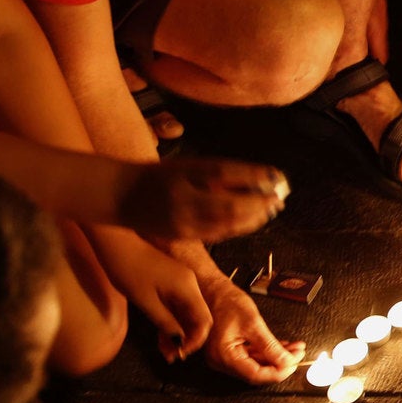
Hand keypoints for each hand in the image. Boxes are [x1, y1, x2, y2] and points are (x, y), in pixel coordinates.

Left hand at [93, 229, 212, 359]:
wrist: (115, 241)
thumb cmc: (127, 269)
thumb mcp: (145, 302)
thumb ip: (166, 322)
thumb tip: (180, 341)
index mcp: (188, 289)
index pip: (205, 321)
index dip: (196, 340)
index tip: (180, 353)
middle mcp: (190, 284)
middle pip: (199, 317)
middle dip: (187, 338)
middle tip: (171, 356)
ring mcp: (181, 281)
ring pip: (187, 312)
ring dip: (178, 331)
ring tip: (164, 350)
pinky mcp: (171, 280)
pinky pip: (178, 304)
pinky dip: (172, 319)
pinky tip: (161, 333)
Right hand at [118, 157, 290, 240]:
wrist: (122, 196)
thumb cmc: (161, 176)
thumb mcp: (190, 165)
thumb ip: (223, 172)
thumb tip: (263, 175)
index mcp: (185, 177)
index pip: (227, 178)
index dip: (256, 180)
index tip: (278, 179)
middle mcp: (184, 202)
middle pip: (231, 207)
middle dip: (260, 204)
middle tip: (279, 198)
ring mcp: (183, 223)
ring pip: (227, 224)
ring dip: (254, 218)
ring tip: (269, 210)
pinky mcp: (183, 237)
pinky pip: (218, 234)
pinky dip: (238, 227)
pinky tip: (250, 220)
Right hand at [200, 275, 305, 383]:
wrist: (214, 290)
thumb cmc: (226, 302)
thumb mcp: (253, 324)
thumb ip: (270, 346)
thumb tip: (286, 361)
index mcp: (224, 356)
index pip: (255, 375)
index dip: (277, 372)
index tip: (293, 364)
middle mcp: (221, 360)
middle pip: (256, 371)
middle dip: (280, 364)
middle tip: (298, 355)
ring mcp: (224, 356)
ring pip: (256, 363)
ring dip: (276, 357)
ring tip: (294, 348)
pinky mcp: (230, 349)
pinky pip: (251, 355)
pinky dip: (267, 352)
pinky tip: (282, 346)